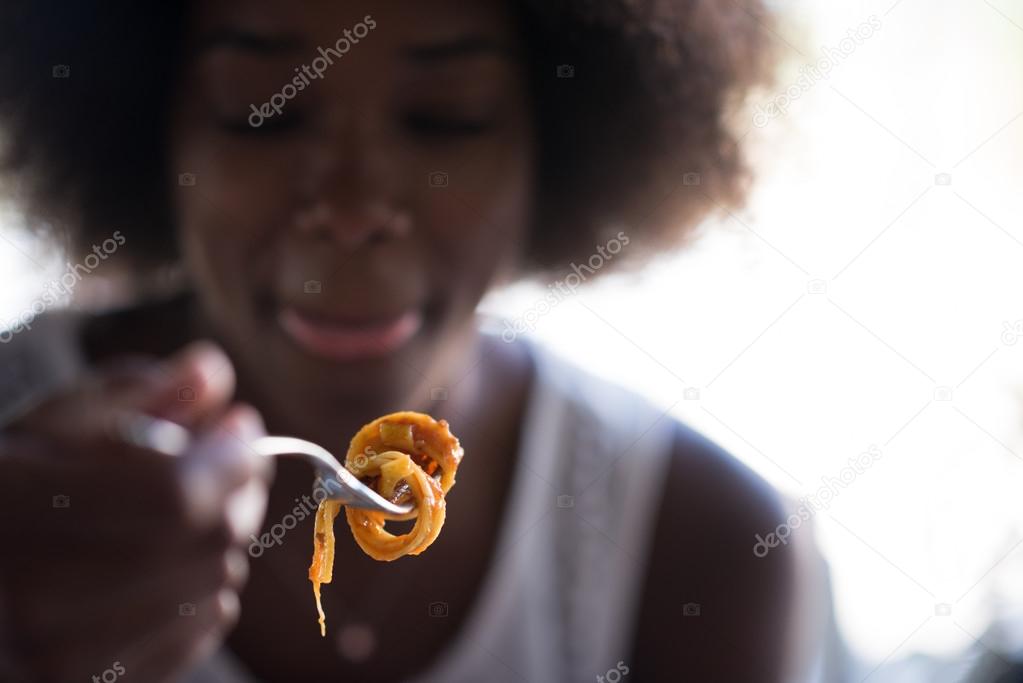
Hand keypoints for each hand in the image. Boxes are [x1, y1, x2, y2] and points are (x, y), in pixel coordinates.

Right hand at [0, 341, 272, 682]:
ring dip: (218, 538)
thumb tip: (211, 370)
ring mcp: (63, 660)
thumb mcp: (43, 431)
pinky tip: (165, 566)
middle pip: (207, 540)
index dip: (227, 456)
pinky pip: (201, 632)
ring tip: (181, 516)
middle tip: (231, 462)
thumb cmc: (3, 500)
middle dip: (236, 490)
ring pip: (216, 584)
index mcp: (13, 511)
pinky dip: (204, 588)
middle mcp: (35, 600)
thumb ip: (128, 395)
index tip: (239, 424)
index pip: (173, 493)